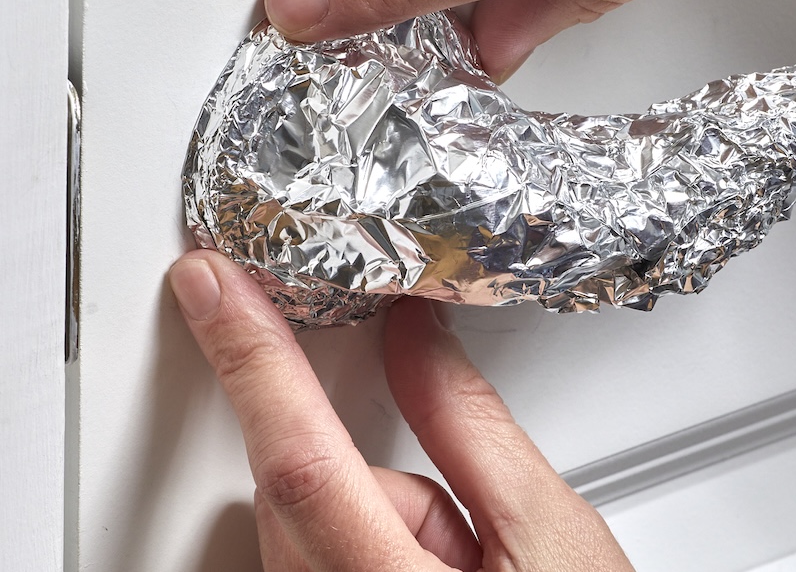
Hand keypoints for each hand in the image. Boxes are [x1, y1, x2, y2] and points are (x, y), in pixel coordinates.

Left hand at [168, 251, 633, 570]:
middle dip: (362, 464)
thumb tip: (413, 335)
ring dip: (369, 510)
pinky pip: (308, 558)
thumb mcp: (548, 531)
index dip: (252, 356)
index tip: (212, 285)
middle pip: (296, 491)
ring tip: (462, 564)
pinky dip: (357, 540)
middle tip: (460, 518)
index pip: (301, 456)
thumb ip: (469, 425)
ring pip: (301, 524)